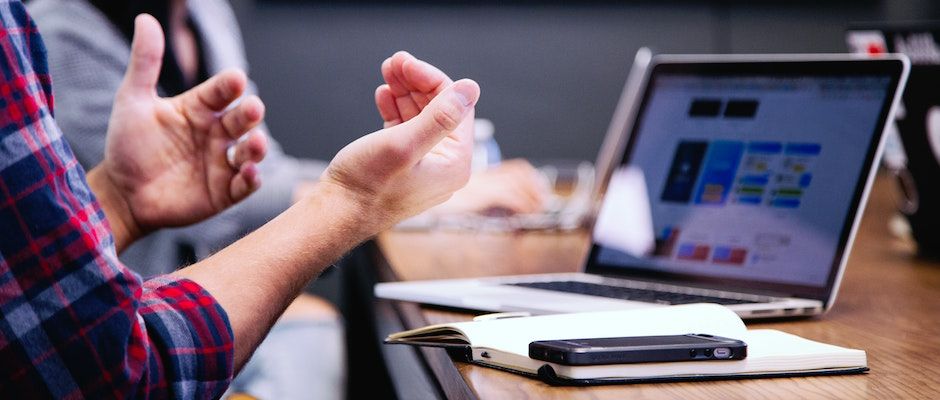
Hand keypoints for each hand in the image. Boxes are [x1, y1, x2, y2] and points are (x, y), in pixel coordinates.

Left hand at [89, 15, 266, 249]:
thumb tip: (146, 19)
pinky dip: (251, 179)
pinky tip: (248, 173)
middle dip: (250, 114)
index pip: (221, 92)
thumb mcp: (132, 101)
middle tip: (252, 108)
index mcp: (200, 109)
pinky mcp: (224, 192)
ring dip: (257, 147)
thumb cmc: (128, 145)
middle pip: (242, 119)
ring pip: (250, 151)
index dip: (229, 85)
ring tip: (255, 143)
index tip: (235, 79)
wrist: (121, 193)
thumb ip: (145, 62)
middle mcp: (216, 133)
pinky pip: (245, 185)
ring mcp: (222, 163)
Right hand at [375, 53, 547, 215]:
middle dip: (416, 83)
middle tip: (394, 62)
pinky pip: (406, 130)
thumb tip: (470, 88)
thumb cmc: (366, 186)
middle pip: (439, 110)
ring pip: (420, 117)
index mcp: (455, 163)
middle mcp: (444, 166)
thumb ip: (439, 117)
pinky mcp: (403, 166)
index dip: (431, 79)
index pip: (455, 107)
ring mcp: (424, 166)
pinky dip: (396, 110)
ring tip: (387, 72)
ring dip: (405, 92)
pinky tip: (384, 95)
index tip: (406, 62)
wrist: (335, 215)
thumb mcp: (403, 144)